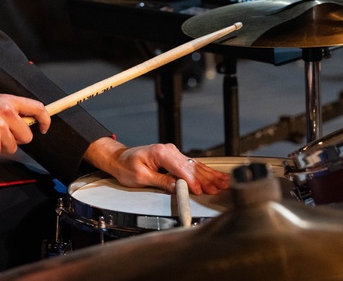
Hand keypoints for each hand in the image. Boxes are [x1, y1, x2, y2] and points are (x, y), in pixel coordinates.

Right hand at [0, 94, 50, 153]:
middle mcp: (7, 112)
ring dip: (4, 145)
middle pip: (27, 135)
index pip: (37, 108)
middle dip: (18, 138)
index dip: (45, 120)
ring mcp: (0, 128)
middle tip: (3, 133)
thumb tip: (26, 117)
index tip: (44, 127)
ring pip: (15, 146)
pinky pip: (2, 153)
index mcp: (7, 100)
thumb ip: (10, 108)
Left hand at [83, 138, 229, 195]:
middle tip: (219, 188)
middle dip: (206, 179)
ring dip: (209, 175)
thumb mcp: (140, 177)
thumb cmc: (126, 166)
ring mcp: (173, 154)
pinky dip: (204, 172)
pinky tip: (215, 176)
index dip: (192, 181)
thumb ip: (161, 181)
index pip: (181, 168)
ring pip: (195, 166)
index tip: (201, 191)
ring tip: (223, 183)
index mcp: (161, 152)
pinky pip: (192, 166)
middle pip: (192, 167)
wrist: (119, 158)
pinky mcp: (174, 159)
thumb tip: (178, 187)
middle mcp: (169, 151)